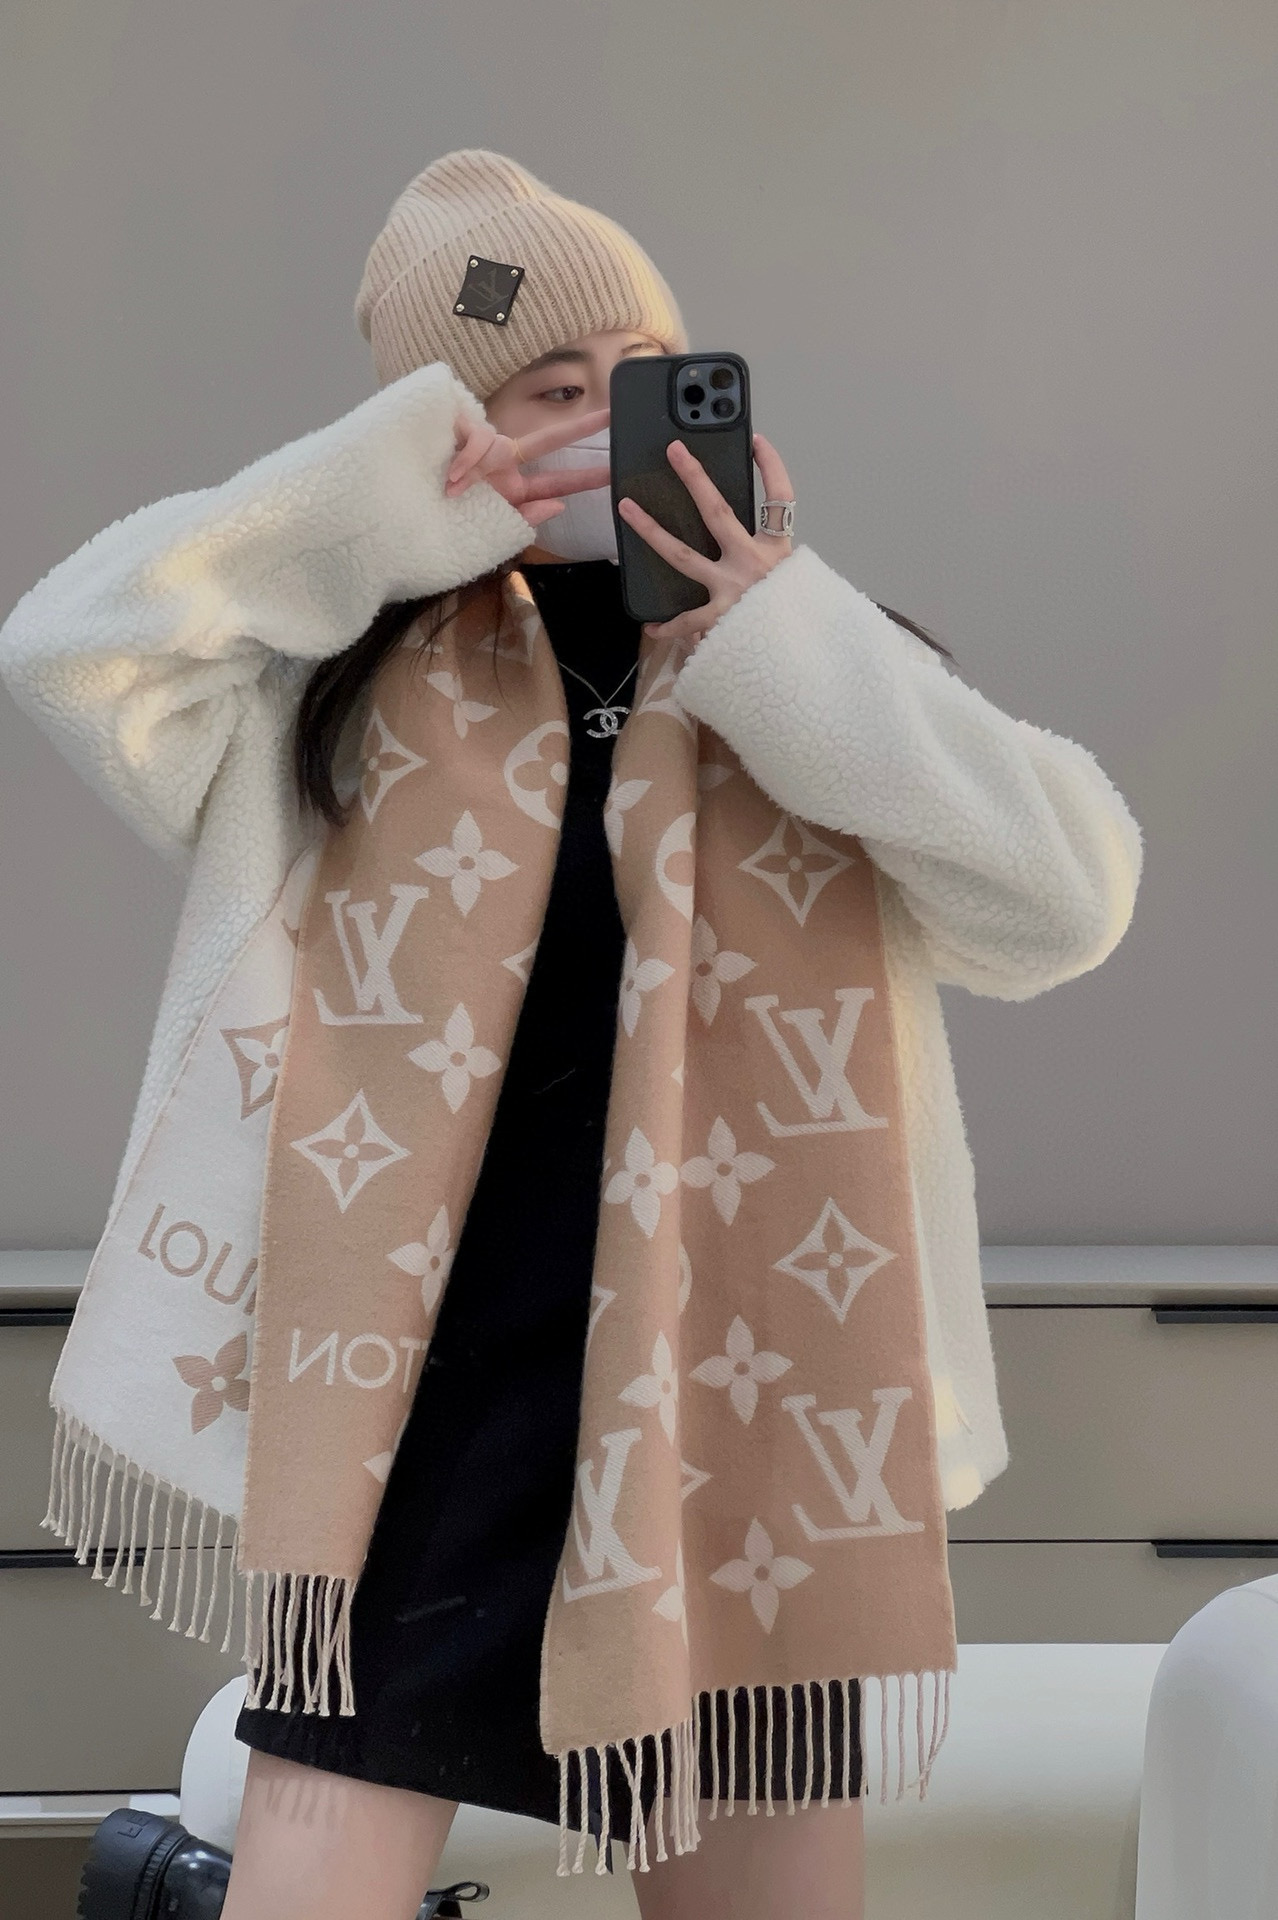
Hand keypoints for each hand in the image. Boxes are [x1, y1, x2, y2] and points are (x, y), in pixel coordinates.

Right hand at [445, 406, 610, 529]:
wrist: (412, 519)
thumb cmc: (449, 526)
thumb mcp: (490, 530)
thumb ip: (526, 517)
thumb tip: (560, 503)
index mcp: (515, 489)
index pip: (558, 481)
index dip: (586, 477)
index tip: (617, 470)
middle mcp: (505, 463)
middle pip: (549, 439)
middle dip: (579, 427)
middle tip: (611, 415)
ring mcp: (484, 448)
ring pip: (497, 441)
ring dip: (474, 467)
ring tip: (454, 491)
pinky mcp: (459, 433)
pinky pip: (475, 439)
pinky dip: (465, 461)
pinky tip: (451, 479)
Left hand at [616, 433, 794, 653]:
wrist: (802, 664)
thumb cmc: (799, 622)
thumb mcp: (800, 585)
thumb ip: (778, 567)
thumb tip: (756, 552)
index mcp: (779, 552)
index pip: (780, 497)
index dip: (771, 466)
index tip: (757, 440)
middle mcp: (753, 563)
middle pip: (718, 512)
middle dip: (695, 478)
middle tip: (674, 452)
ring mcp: (732, 590)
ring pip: (683, 555)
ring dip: (652, 530)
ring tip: (628, 509)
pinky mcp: (719, 620)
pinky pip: (686, 622)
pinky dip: (669, 628)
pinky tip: (651, 627)